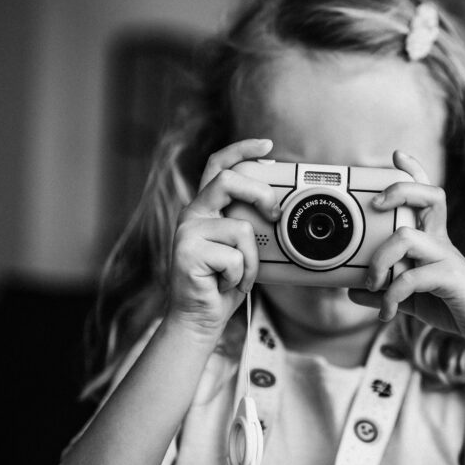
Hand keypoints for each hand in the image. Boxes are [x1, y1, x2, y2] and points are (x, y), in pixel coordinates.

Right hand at [166, 138, 280, 336]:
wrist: (199, 318)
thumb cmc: (223, 283)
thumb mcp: (241, 248)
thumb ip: (248, 224)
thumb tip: (277, 207)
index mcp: (205, 207)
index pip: (219, 165)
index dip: (242, 149)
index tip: (268, 145)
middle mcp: (192, 213)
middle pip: (228, 181)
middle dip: (260, 194)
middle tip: (275, 214)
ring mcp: (187, 232)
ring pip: (241, 229)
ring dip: (251, 260)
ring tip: (238, 276)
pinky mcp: (187, 253)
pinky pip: (235, 257)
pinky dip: (240, 276)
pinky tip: (225, 285)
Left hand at [349, 150, 464, 350]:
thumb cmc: (451, 305)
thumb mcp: (411, 298)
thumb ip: (384, 290)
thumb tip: (352, 290)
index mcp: (433, 239)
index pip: (427, 195)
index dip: (415, 171)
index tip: (397, 155)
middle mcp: (441, 241)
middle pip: (430, 197)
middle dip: (401, 190)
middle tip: (376, 205)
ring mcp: (447, 258)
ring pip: (407, 236)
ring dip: (380, 259)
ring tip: (372, 283)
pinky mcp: (450, 279)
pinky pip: (413, 277)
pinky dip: (392, 295)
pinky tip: (387, 312)